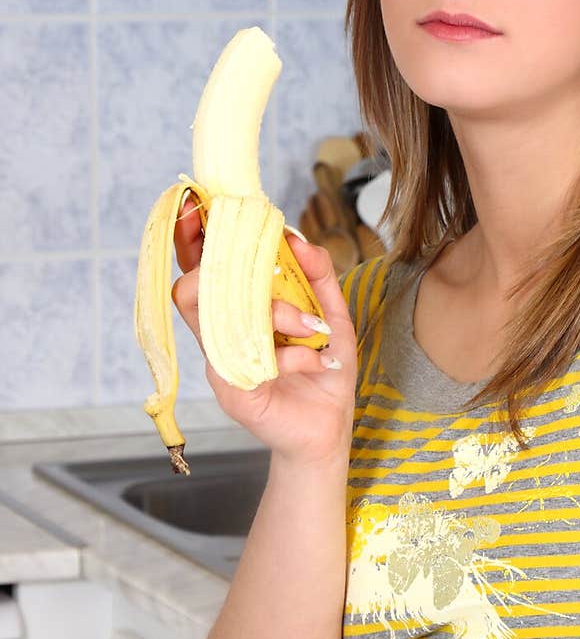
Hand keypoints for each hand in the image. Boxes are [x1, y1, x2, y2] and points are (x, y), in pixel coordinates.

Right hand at [171, 195, 356, 466]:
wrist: (329, 428)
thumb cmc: (322, 370)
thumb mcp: (331, 315)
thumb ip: (318, 275)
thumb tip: (297, 239)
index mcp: (237, 311)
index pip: (200, 269)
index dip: (189, 240)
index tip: (195, 210)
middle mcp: (221, 335)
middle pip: (190, 290)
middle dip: (232, 273)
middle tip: (277, 278)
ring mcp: (222, 364)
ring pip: (223, 320)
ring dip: (276, 314)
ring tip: (311, 328)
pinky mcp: (234, 392)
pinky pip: (255, 359)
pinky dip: (295, 355)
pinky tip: (318, 361)